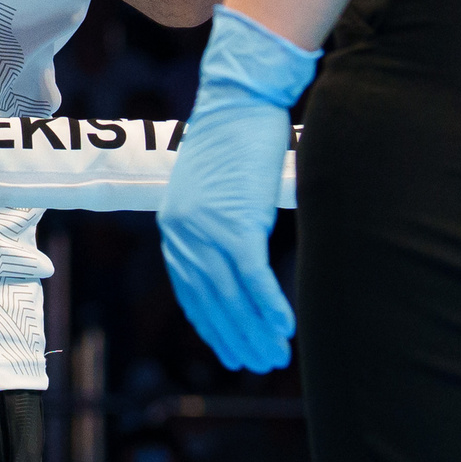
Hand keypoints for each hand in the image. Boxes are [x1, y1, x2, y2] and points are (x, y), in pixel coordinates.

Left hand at [158, 6, 315, 372]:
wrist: (240, 98)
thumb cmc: (235, 138)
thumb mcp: (216, 189)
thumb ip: (217, 223)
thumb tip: (236, 256)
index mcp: (175, 225)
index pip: (191, 291)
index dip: (213, 325)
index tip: (231, 349)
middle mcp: (184, 232)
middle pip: (212, 301)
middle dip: (237, 337)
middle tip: (261, 362)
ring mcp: (208, 229)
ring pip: (233, 296)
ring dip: (256, 331)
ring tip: (276, 355)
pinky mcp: (237, 222)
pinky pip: (253, 277)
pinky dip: (269, 305)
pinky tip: (285, 326)